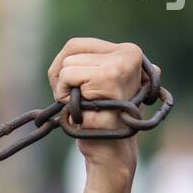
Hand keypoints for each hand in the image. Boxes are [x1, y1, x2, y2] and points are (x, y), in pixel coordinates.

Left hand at [46, 37, 151, 178]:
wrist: (110, 148)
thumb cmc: (102, 115)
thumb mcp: (99, 83)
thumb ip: (90, 63)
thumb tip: (77, 59)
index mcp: (128, 52)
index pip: (76, 44)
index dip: (62, 65)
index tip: (69, 86)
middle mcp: (129, 54)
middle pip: (70, 51)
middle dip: (63, 77)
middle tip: (78, 98)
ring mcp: (120, 65)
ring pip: (67, 65)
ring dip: (65, 89)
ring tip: (84, 105)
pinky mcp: (109, 77)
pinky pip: (67, 76)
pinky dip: (65, 95)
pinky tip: (82, 108)